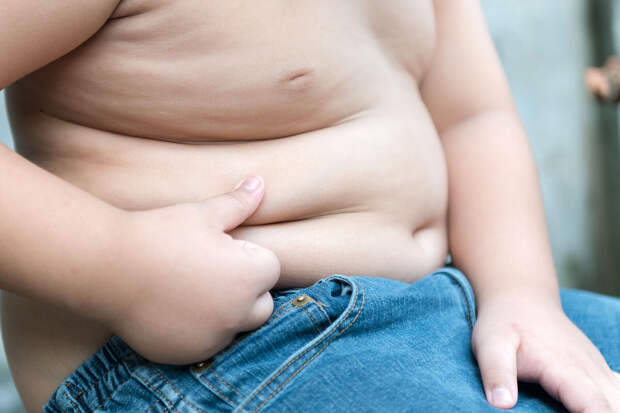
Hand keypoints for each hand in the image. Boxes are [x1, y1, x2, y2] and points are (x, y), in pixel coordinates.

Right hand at [97, 175, 279, 363]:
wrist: (107, 268)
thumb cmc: (159, 234)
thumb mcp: (203, 214)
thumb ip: (239, 203)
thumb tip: (260, 182)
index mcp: (249, 277)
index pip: (270, 268)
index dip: (248, 256)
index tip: (221, 249)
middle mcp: (238, 314)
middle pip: (263, 304)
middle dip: (247, 290)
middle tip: (212, 271)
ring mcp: (213, 338)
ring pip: (236, 327)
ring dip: (226, 312)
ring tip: (191, 288)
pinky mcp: (188, 354)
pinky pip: (207, 344)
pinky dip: (200, 331)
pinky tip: (175, 309)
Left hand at [472, 296, 619, 411]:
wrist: (520, 298)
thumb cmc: (504, 322)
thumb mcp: (490, 343)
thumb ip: (496, 372)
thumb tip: (502, 404)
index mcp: (566, 368)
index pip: (595, 406)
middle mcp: (591, 371)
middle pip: (615, 407)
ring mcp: (599, 370)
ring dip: (611, 410)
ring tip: (582, 412)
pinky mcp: (599, 372)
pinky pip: (619, 394)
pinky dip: (613, 405)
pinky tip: (596, 408)